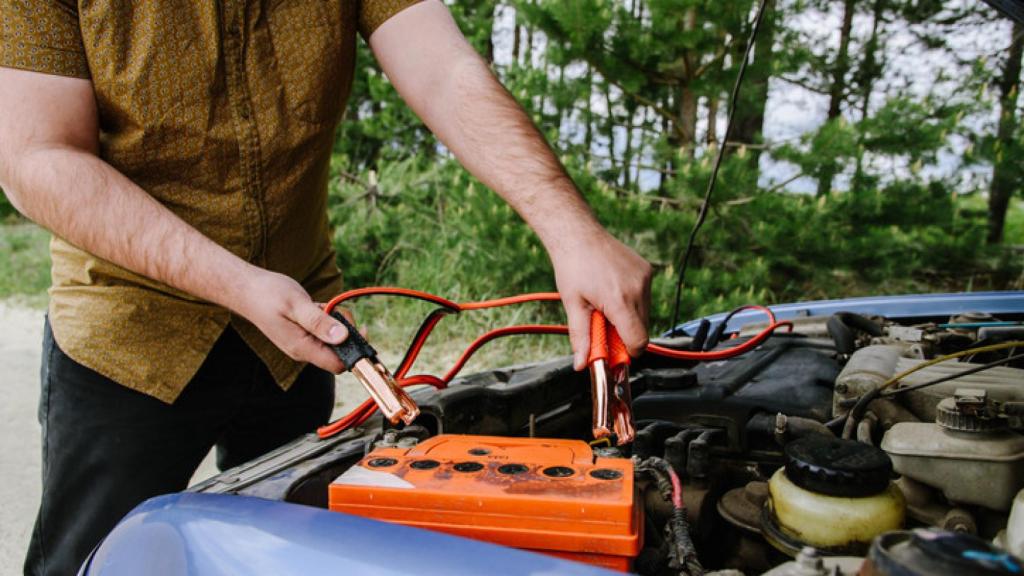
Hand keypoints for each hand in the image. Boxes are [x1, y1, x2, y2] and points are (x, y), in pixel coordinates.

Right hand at [233, 268, 349, 372]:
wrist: (246, 290)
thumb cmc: (268, 295)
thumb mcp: (296, 305)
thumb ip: (319, 321)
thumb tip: (343, 337)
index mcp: (302, 348)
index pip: (338, 364)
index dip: (354, 350)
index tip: (359, 327)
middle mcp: (304, 351)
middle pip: (339, 352)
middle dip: (345, 330)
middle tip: (332, 308)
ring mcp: (303, 343)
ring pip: (333, 340)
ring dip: (334, 321)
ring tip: (318, 305)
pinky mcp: (303, 335)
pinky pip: (324, 331)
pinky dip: (326, 317)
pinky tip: (314, 306)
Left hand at [551, 228, 651, 369]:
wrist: (578, 235)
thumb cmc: (573, 267)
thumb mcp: (573, 305)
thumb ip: (581, 338)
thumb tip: (582, 364)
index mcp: (619, 301)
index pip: (638, 341)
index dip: (626, 352)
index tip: (613, 351)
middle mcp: (637, 289)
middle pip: (642, 330)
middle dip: (624, 335)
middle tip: (602, 324)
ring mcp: (645, 279)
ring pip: (645, 315)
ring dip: (628, 318)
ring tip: (605, 303)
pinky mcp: (647, 271)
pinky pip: (645, 298)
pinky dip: (632, 302)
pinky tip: (612, 290)